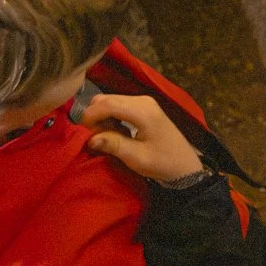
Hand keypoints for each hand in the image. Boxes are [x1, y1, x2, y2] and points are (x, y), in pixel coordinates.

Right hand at [80, 93, 205, 183]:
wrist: (184, 166)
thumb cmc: (162, 163)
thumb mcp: (136, 157)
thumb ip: (113, 144)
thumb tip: (90, 138)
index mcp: (143, 111)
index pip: (107, 104)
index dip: (90, 117)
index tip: (82, 134)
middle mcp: (143, 100)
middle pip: (106, 99)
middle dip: (94, 117)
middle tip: (92, 138)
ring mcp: (144, 102)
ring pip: (110, 101)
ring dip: (101, 117)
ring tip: (103, 138)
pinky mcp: (144, 107)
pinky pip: (119, 105)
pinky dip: (110, 116)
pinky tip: (113, 133)